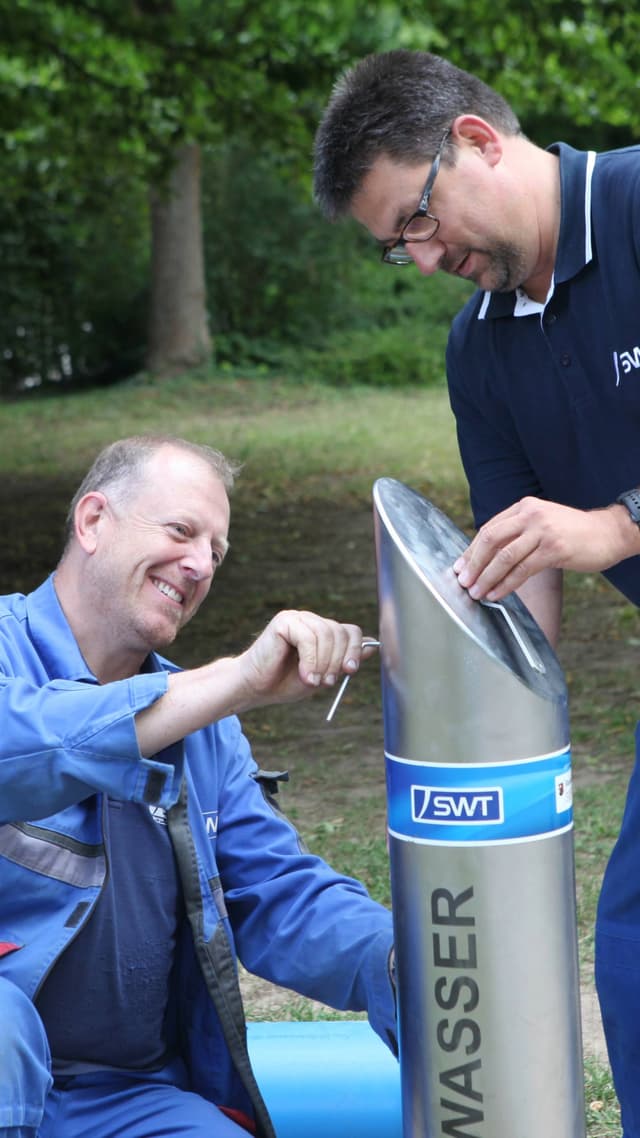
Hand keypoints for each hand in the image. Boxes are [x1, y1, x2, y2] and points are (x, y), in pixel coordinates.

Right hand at [235, 609, 374, 706]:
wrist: (254, 687)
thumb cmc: (285, 682)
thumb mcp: (323, 675)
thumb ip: (343, 661)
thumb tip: (374, 646)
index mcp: (323, 632)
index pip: (351, 632)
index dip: (354, 650)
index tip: (350, 671)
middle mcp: (312, 621)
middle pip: (341, 632)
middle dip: (337, 661)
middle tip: (327, 682)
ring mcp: (298, 618)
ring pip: (326, 635)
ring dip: (323, 664)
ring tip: (312, 681)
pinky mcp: (284, 621)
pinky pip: (308, 638)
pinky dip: (310, 660)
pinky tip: (305, 675)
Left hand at [452, 497, 638, 601]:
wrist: (608, 533)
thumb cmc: (572, 533)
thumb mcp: (542, 523)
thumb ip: (517, 533)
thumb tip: (486, 557)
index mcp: (524, 507)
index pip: (489, 529)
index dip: (471, 550)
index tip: (460, 567)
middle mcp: (530, 515)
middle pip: (490, 540)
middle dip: (473, 564)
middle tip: (463, 582)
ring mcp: (542, 531)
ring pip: (504, 557)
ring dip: (486, 578)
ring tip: (476, 593)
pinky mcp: (553, 549)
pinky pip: (522, 570)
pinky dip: (505, 584)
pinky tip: (496, 594)